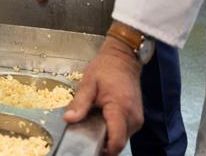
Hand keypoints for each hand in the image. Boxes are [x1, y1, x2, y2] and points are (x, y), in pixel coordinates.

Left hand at [64, 37, 143, 154]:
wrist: (123, 58)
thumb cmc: (106, 68)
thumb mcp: (88, 83)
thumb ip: (79, 103)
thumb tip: (68, 119)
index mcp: (120, 108)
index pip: (116, 141)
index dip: (104, 149)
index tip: (90, 147)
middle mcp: (133, 117)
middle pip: (119, 142)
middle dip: (104, 142)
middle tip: (88, 132)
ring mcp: (137, 118)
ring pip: (122, 139)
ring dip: (109, 136)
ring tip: (95, 123)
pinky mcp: (137, 118)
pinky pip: (125, 131)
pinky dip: (114, 130)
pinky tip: (104, 120)